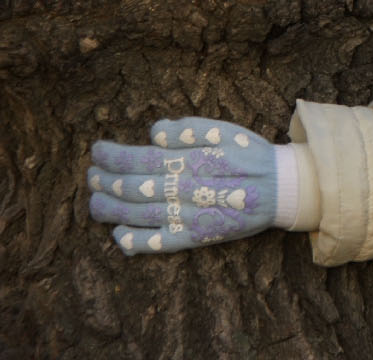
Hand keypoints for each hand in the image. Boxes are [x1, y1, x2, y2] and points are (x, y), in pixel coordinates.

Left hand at [88, 117, 278, 254]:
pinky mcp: (195, 238)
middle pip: (133, 187)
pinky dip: (135, 242)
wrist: (280, 188)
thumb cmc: (249, 153)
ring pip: (138, 216)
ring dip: (110, 210)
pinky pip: (158, 244)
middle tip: (91, 176)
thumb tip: (152, 133)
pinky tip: (119, 236)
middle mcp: (185, 189)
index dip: (113, 156)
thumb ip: (187, 129)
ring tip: (95, 202)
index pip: (140, 158)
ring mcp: (188, 217)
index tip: (96, 150)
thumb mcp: (223, 129)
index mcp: (190, 160)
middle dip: (105, 181)